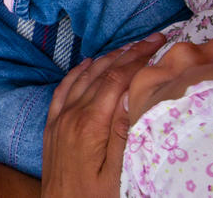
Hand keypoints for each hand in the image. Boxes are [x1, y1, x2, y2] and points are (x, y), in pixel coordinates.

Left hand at [41, 33, 165, 196]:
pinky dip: (78, 72)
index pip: (117, 79)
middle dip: (129, 52)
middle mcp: (71, 115)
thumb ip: (122, 133)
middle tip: (153, 38)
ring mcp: (59, 119)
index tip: (160, 44)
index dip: (139, 58)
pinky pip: (63, 89)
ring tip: (129, 47)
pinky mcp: (52, 126)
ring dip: (107, 58)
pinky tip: (88, 64)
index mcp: (89, 124)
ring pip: (83, 76)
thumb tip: (133, 95)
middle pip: (102, 73)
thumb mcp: (117, 174)